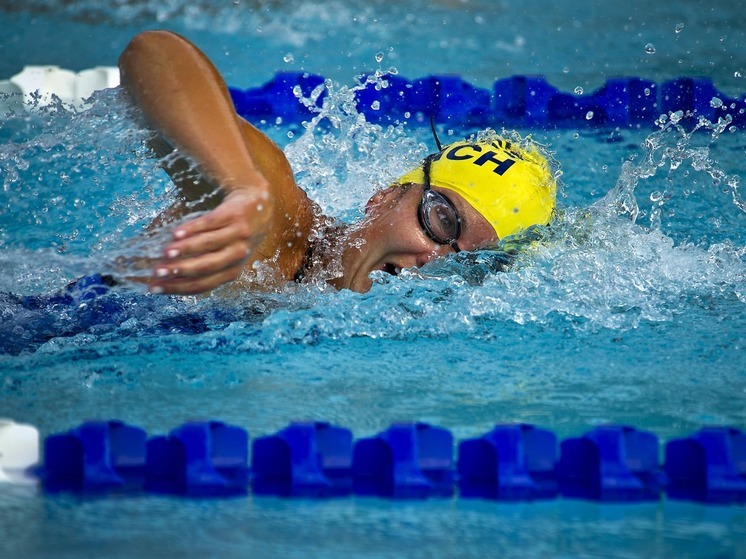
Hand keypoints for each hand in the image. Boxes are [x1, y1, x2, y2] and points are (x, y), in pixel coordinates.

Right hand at [148, 188, 272, 294]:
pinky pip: (211, 223)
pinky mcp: (234, 215)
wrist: (258, 203)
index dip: (178, 287)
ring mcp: (237, 235)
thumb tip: (161, 272)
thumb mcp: (224, 253)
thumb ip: (199, 262)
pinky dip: (193, 229)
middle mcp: (237, 255)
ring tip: (165, 252)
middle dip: (179, 271)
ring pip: (209, 245)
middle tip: (156, 271)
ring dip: (185, 249)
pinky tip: (176, 233)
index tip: (154, 287)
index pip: (202, 284)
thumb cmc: (233, 234)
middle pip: (206, 267)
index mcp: (231, 271)